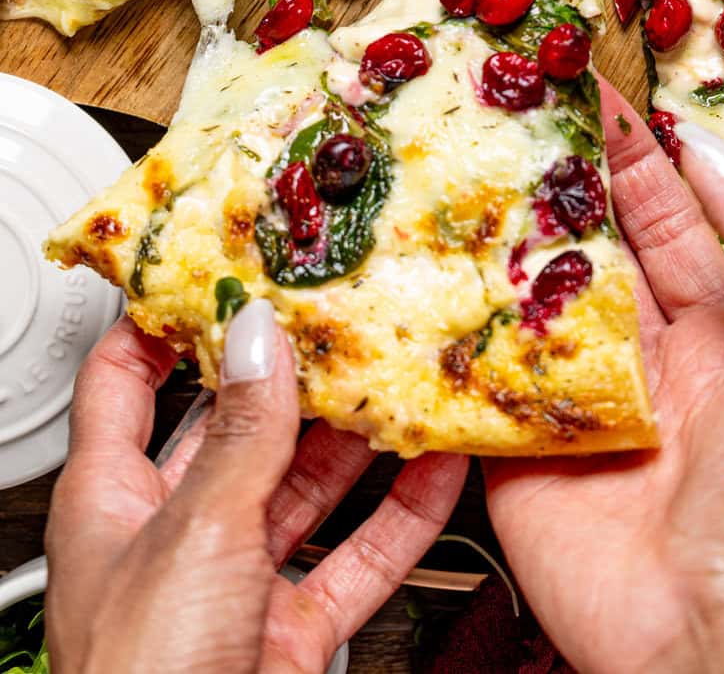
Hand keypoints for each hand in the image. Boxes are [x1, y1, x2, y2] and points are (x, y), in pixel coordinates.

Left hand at [46, 302, 466, 673]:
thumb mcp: (194, 533)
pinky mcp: (287, 633)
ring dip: (358, 440)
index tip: (224, 264)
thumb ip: (242, 433)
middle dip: (293, 374)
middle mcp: (172, 534)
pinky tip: (437, 471)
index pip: (126, 380)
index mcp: (111, 499)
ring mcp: (233, 585)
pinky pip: (354, 558)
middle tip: (344, 313)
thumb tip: (260, 334)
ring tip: (405, 377)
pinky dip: (401, 516)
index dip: (167, 319)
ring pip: (304, 488)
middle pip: (236, 427)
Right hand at [485, 85, 723, 673]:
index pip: (670, 219)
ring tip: (470, 156)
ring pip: (532, 291)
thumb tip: (716, 157)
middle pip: (594, 243)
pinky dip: (454, 318)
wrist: (707, 627)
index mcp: (718, 330)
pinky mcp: (516, 440)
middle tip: (521, 103)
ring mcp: (575, 394)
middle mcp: (642, 352)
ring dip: (503, 230)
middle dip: (564, 177)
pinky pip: (480, 367)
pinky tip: (426, 256)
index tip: (604, 93)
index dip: (642, 157)